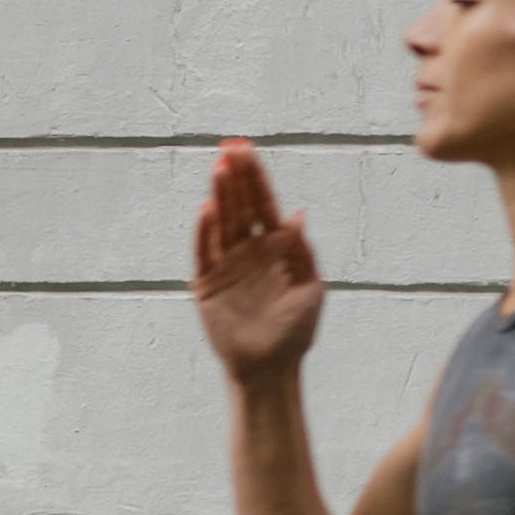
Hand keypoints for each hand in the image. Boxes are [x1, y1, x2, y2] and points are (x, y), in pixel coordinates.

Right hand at [192, 139, 324, 384]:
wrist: (271, 368)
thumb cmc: (296, 332)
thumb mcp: (311, 289)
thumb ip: (303, 254)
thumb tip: (297, 215)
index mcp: (276, 249)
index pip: (263, 205)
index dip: (256, 177)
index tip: (247, 149)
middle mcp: (249, 251)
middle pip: (240, 206)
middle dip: (236, 177)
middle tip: (230, 147)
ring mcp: (227, 266)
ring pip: (222, 222)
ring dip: (220, 195)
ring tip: (220, 167)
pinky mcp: (207, 284)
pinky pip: (203, 250)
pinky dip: (204, 230)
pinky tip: (207, 207)